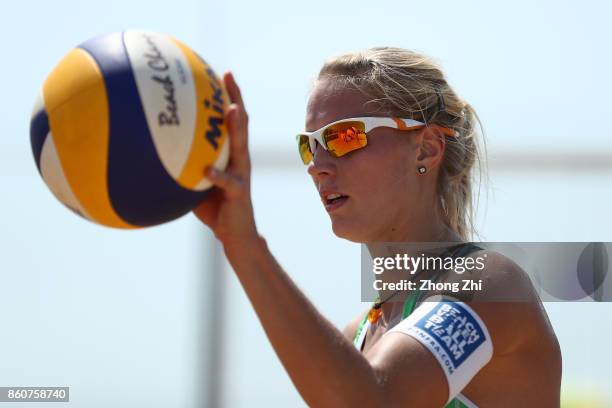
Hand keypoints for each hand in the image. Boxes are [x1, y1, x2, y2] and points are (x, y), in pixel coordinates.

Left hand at [193, 71, 257, 245]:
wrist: (235, 234)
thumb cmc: (213, 207)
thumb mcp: (194, 182)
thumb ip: (182, 165)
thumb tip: (148, 152)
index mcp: (230, 153)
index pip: (230, 119)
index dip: (227, 95)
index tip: (219, 73)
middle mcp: (239, 158)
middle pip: (241, 122)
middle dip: (236, 97)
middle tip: (228, 76)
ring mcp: (242, 174)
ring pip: (241, 146)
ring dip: (236, 127)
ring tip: (230, 110)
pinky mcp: (239, 192)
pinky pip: (227, 181)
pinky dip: (217, 175)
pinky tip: (206, 170)